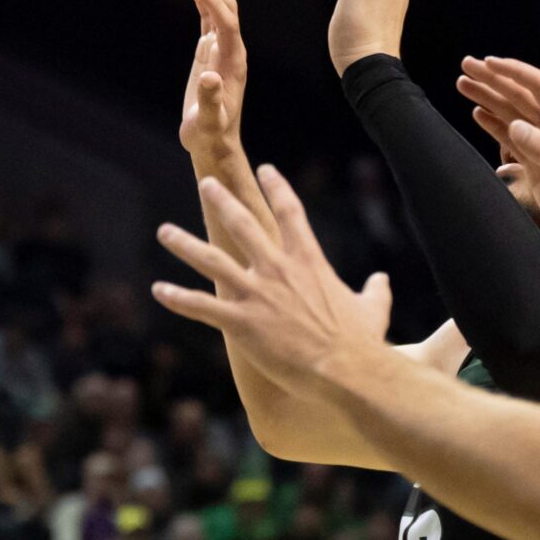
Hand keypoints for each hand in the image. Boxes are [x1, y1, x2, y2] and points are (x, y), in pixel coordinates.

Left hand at [152, 167, 394, 385]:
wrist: (346, 369)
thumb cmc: (361, 341)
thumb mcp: (373, 309)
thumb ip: (376, 291)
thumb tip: (382, 280)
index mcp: (308, 260)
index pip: (290, 211)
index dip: (276, 186)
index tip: (265, 169)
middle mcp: (277, 268)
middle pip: (242, 223)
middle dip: (222, 200)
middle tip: (206, 183)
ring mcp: (256, 294)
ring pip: (211, 260)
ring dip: (184, 243)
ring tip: (164, 231)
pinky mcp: (241, 322)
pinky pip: (201, 307)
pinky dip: (178, 298)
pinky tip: (158, 290)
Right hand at [179, 0, 249, 159]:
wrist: (212, 141)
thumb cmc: (209, 133)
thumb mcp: (208, 121)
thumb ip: (209, 100)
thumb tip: (208, 76)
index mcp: (233, 62)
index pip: (227, 25)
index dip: (214, 4)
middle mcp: (231, 49)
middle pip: (225, 7)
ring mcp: (221, 47)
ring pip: (217, 6)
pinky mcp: (210, 50)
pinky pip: (207, 17)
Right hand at [456, 55, 539, 258]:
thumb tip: (514, 125)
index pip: (538, 86)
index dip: (513, 71)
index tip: (487, 62)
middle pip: (519, 95)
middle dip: (493, 79)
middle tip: (466, 66)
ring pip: (511, 113)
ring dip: (488, 98)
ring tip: (463, 84)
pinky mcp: (533, 161)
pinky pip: (509, 136)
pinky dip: (493, 124)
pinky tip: (477, 114)